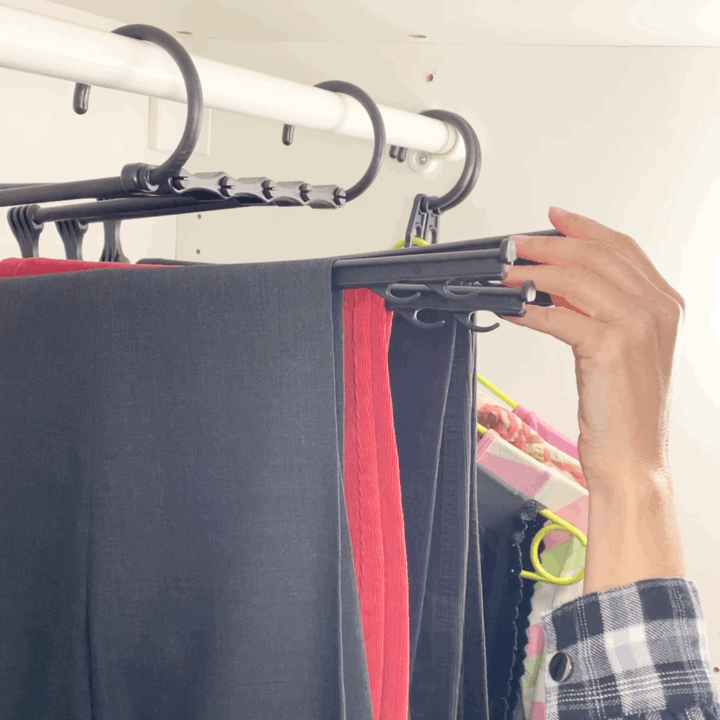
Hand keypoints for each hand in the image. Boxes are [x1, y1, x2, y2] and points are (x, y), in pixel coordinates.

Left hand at [501, 207, 684, 491]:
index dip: (584, 228)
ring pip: (576, 279)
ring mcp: (637, 326)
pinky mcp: (611, 348)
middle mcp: (657, 308)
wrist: (634, 456)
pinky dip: (528, 309)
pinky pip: (559, 316)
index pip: (621, 249)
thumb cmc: (624, 408)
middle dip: (548, 245)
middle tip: (515, 245)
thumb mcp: (618, 347)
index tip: (553, 218)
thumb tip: (556, 284)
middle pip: (596, 255)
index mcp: (664, 304)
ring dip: (531, 272)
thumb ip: (599, 310)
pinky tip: (509, 307)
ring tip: (504, 272)